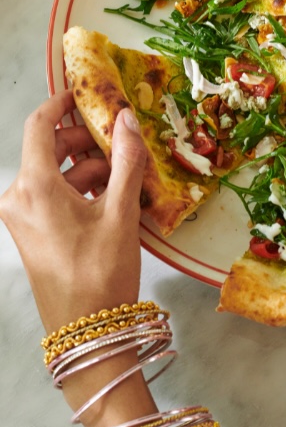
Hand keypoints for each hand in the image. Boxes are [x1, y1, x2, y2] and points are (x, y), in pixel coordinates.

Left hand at [0, 90, 146, 333]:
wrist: (87, 332)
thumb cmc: (101, 271)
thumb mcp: (120, 212)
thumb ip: (126, 160)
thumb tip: (127, 118)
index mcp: (34, 186)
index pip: (39, 125)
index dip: (62, 103)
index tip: (86, 94)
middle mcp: (18, 197)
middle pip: (48, 149)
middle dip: (85, 140)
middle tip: (122, 140)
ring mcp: (21, 217)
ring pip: (54, 173)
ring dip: (87, 167)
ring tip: (125, 174)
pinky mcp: (31, 233)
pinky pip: (52, 195)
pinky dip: (79, 189)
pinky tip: (111, 196)